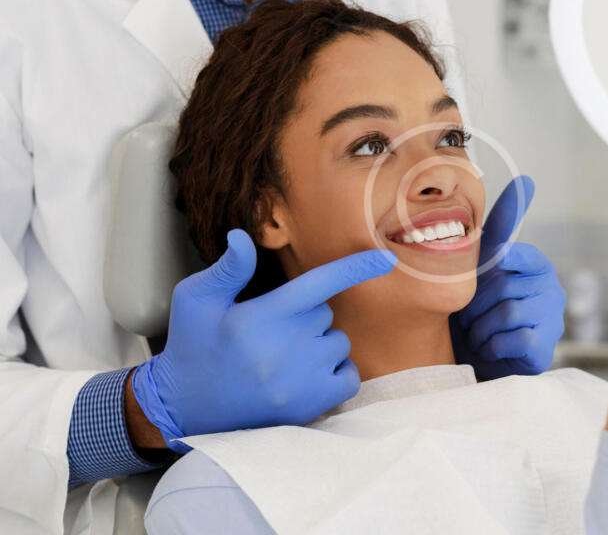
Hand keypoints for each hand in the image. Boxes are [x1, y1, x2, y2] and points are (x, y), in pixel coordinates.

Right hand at [131, 229, 393, 451]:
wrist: (183, 409)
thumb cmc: (192, 346)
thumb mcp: (196, 299)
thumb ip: (228, 269)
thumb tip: (243, 236)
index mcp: (260, 317)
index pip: (319, 284)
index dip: (355, 268)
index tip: (386, 258)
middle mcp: (285, 349)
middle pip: (325, 313)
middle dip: (306, 315)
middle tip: (271, 331)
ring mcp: (301, 382)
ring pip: (338, 343)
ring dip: (320, 343)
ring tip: (282, 356)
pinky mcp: (310, 407)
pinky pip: (348, 376)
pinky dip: (336, 371)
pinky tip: (305, 373)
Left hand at [452, 175, 565, 378]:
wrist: (478, 358)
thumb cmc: (479, 307)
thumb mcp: (484, 262)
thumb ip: (503, 224)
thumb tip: (528, 180)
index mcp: (535, 263)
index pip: (511, 253)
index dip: (488, 268)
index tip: (487, 272)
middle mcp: (550, 287)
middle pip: (501, 286)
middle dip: (475, 304)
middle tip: (471, 315)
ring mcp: (551, 319)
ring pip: (505, 313)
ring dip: (480, 327)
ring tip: (480, 332)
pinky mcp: (545, 348)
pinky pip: (510, 339)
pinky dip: (491, 345)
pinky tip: (492, 348)